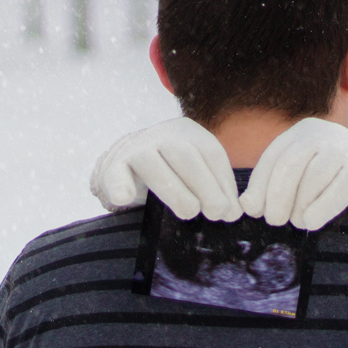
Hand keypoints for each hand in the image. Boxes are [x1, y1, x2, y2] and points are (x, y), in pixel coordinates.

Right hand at [89, 117, 241, 220]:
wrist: (124, 162)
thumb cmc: (170, 172)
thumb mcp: (196, 172)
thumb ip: (215, 189)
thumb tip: (233, 213)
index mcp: (188, 133)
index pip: (211, 153)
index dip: (224, 183)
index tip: (231, 211)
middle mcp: (162, 135)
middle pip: (185, 156)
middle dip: (205, 186)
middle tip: (216, 213)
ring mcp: (136, 148)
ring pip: (153, 165)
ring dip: (174, 191)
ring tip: (189, 213)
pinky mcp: (113, 165)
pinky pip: (115, 175)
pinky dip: (119, 186)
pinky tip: (124, 199)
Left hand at [240, 118, 347, 230]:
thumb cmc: (334, 175)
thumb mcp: (304, 172)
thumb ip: (276, 184)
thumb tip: (246, 206)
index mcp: (302, 132)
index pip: (273, 157)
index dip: (258, 186)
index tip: (253, 210)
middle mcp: (323, 134)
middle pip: (290, 165)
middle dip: (277, 197)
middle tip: (275, 221)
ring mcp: (346, 148)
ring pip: (312, 178)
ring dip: (298, 206)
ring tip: (297, 221)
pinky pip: (338, 190)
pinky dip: (320, 209)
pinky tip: (311, 223)